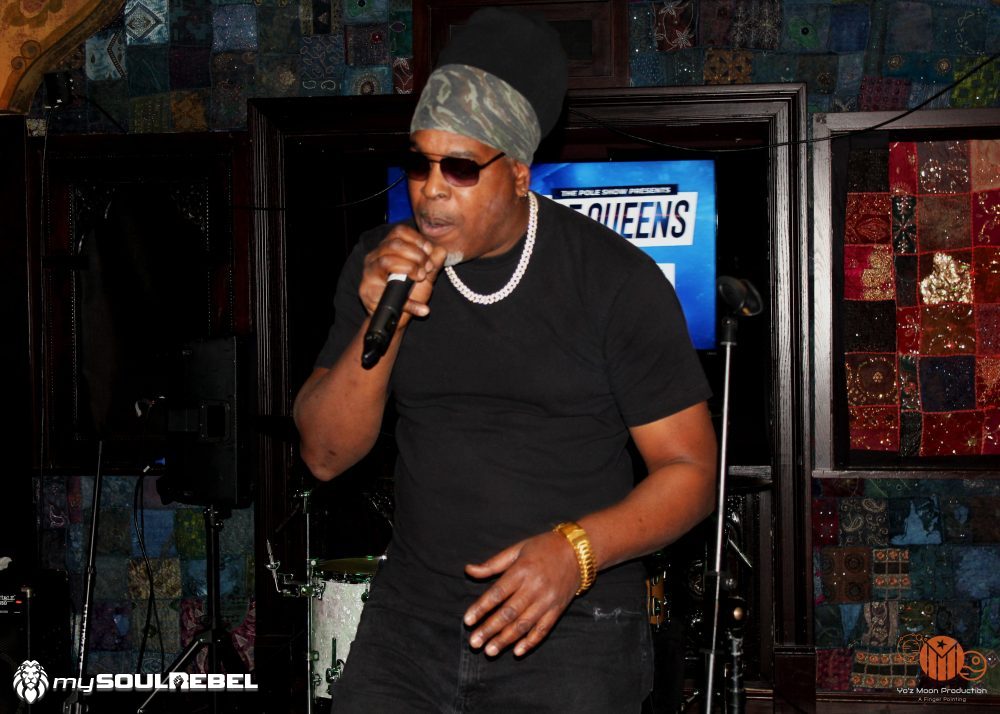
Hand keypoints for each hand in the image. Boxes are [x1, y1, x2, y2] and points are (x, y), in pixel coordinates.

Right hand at [360, 225, 447, 323]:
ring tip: (420, 278)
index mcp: (387, 248)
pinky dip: (409, 302)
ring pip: (386, 260)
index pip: (399, 232)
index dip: (417, 239)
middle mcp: (375, 256)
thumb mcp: (425, 276)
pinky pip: (387, 291)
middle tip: (427, 268)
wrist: (396, 318)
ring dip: (409, 268)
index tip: (429, 251)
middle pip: (394, 244)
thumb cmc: (408, 292)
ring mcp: (369, 272)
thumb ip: (433, 263)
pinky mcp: (367, 290)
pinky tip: (421, 308)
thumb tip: (441, 250)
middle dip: (416, 255)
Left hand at [463, 531, 581, 657]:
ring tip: (490, 651)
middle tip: (474, 642)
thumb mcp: (517, 549)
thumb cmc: (544, 547)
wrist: (578, 551)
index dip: (481, 608)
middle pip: (509, 612)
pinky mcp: (558, 609)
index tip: (467, 621)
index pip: (497, 593)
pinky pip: (543, 629)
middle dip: (489, 629)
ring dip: (505, 640)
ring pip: (524, 624)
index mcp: (522, 570)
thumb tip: (468, 570)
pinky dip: (530, 641)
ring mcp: (547, 600)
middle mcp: (534, 587)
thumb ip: (492, 564)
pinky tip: (517, 651)